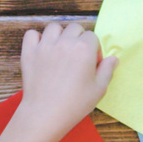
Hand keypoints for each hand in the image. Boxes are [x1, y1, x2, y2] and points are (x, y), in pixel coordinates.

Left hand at [10, 22, 117, 141]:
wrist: (45, 114)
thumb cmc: (75, 104)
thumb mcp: (99, 89)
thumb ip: (107, 70)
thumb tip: (113, 58)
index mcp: (84, 49)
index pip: (92, 36)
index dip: (94, 49)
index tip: (91, 64)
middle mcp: (64, 42)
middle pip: (74, 28)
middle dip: (79, 39)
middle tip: (77, 57)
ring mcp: (45, 45)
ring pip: (54, 27)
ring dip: (59, 35)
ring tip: (60, 51)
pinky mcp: (29, 52)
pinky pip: (32, 34)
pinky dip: (37, 38)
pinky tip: (42, 49)